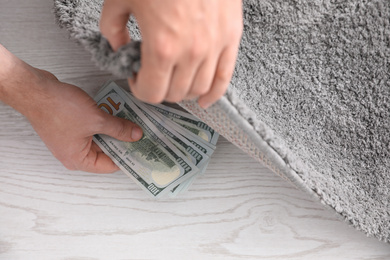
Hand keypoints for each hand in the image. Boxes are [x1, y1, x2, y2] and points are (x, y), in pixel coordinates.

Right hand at [0, 46, 142, 172]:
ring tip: (134, 124)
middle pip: (106, 152)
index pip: (110, 165)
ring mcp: (72, 140)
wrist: (35, 89)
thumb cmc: (59, 108)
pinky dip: (104, 123)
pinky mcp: (71, 127)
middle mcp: (74, 153)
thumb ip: (119, 129)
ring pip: (100, 138)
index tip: (144, 152)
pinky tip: (118, 115)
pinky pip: (93, 129)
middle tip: (143, 136)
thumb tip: (136, 135)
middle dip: (124, 143)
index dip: (128, 158)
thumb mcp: (96, 120)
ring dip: (115, 131)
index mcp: (79, 160)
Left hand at [100, 0, 242, 108]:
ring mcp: (215, 47)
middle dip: (160, 89)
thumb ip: (113, 30)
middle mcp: (192, 53)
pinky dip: (215, 93)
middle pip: (175, 94)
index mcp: (162, 47)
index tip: (136, 78)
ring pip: (199, 90)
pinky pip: (225, 77)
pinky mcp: (231, 37)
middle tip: (153, 75)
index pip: (151, 92)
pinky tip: (205, 99)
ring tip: (175, 79)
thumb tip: (120, 50)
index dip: (139, 89)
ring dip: (183, 91)